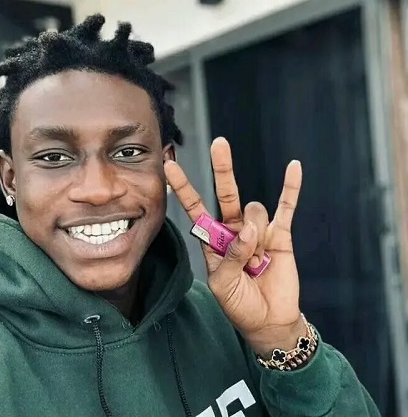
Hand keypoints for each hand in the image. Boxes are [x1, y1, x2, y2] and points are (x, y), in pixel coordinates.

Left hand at [164, 137, 304, 355]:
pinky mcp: (281, 235)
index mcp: (213, 240)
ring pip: (256, 212)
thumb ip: (231, 256)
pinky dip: (291, 188)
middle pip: (226, 194)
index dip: (183, 188)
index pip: (195, 208)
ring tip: (258, 263)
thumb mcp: (223, 284)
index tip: (170, 166)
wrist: (268, 320)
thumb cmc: (239, 305)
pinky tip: (294, 167)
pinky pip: (287, 207)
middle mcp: (233, 230)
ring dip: (257, 237)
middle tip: (219, 144)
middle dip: (223, 170)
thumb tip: (249, 229)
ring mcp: (257, 230)